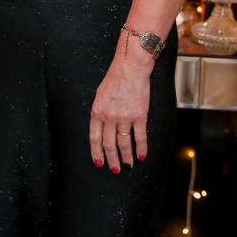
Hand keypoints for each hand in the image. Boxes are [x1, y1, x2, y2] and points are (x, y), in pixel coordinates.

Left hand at [88, 50, 152, 172]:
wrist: (131, 67)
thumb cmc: (115, 78)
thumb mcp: (100, 95)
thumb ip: (100, 112)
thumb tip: (101, 128)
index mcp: (97, 111)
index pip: (94, 138)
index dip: (96, 152)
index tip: (99, 162)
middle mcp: (109, 116)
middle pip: (109, 144)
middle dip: (111, 159)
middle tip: (115, 170)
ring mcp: (125, 117)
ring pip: (124, 143)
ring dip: (126, 157)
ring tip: (128, 165)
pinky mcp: (140, 116)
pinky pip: (140, 137)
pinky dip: (141, 149)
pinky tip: (142, 156)